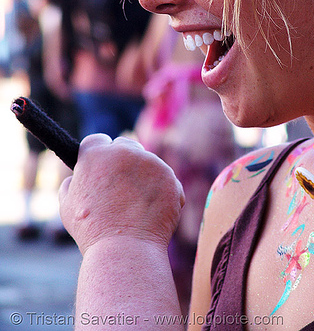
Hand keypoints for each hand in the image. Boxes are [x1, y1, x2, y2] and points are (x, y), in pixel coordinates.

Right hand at [59, 134, 184, 253]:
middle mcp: (124, 151)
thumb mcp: (67, 204)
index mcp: (96, 154)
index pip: (98, 140)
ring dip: (142, 176)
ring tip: (134, 206)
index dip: (98, 154)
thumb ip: (72, 182)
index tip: (101, 168)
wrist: (125, 250)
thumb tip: (79, 175)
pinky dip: (159, 191)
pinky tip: (150, 211)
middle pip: (124, 145)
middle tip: (119, 188)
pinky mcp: (170, 176)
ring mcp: (150, 162)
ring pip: (146, 162)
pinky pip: (163, 178)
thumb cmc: (91, 231)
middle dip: (122, 162)